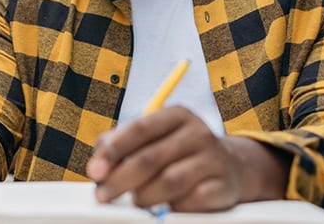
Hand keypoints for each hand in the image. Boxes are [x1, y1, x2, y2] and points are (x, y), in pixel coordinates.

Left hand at [86, 106, 286, 211]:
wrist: (229, 166)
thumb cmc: (176, 151)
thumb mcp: (151, 138)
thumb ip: (120, 144)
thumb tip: (98, 165)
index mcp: (176, 115)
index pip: (139, 129)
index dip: (113, 151)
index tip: (94, 171)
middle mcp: (198, 133)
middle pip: (151, 158)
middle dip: (120, 180)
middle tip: (102, 196)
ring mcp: (214, 159)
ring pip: (169, 182)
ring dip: (144, 196)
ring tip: (135, 202)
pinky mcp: (224, 186)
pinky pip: (191, 201)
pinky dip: (172, 207)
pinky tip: (163, 208)